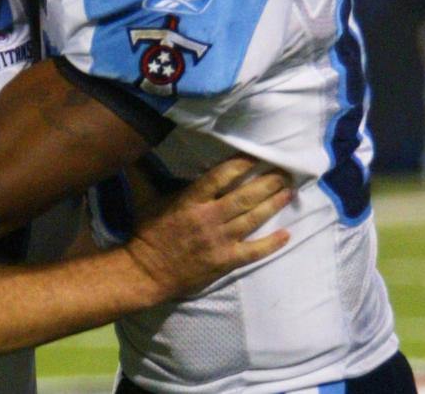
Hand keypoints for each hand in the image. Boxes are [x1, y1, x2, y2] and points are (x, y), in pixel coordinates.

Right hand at [126, 157, 291, 299]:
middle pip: (244, 196)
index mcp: (190, 201)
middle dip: (266, 182)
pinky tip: (286, 234)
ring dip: (273, 204)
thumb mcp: (145, 199)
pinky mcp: (225, 261)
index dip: (240, 165)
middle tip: (283, 171)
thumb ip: (144, 174)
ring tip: (288, 192)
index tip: (255, 157)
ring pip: (252, 219)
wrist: (146, 272)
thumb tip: (135, 151)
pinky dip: (272, 243)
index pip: (221, 177)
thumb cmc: (146, 234)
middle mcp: (208, 218)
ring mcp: (219, 241)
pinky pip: (254, 251)